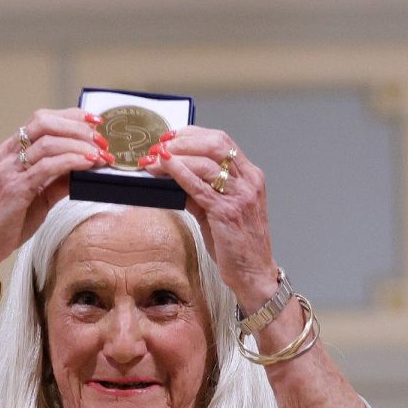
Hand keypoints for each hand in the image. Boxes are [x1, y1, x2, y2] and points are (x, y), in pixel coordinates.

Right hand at [0, 109, 109, 282]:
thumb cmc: (8, 222)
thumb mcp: (39, 196)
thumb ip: (58, 181)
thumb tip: (85, 170)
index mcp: (9, 152)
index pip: (41, 120)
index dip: (70, 116)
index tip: (94, 121)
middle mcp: (6, 155)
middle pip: (44, 123)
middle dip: (77, 126)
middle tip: (101, 139)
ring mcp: (9, 170)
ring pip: (48, 142)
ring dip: (79, 145)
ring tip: (100, 154)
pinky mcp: (15, 187)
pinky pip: (48, 166)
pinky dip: (72, 161)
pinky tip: (88, 163)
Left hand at [143, 128, 281, 311]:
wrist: (253, 273)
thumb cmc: (238, 244)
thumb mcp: (219, 210)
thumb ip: (200, 191)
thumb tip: (174, 176)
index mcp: (250, 176)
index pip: (222, 141)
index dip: (194, 134)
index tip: (171, 136)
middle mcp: (249, 181)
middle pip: (216, 144)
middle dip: (183, 140)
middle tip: (159, 145)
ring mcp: (240, 196)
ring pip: (206, 162)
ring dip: (176, 156)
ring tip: (154, 159)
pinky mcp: (227, 212)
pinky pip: (200, 187)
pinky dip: (180, 173)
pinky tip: (165, 168)